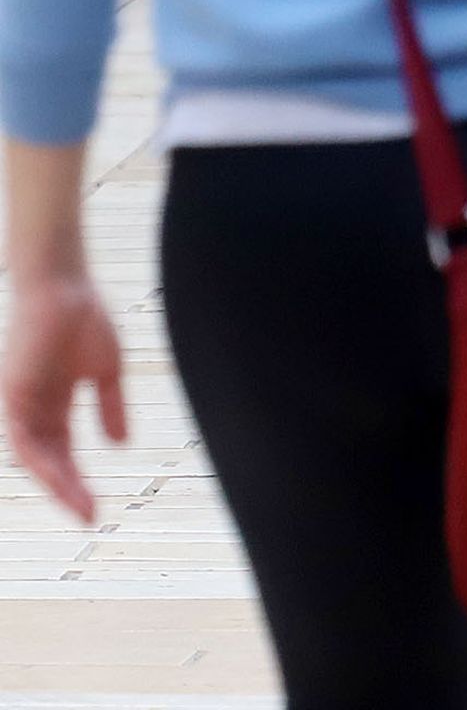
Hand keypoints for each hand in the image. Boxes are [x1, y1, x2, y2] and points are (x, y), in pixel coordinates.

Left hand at [2, 275, 126, 522]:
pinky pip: (22, 439)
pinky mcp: (13, 395)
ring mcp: (21, 404)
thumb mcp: (107, 370)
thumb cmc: (84, 316)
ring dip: (55, 483)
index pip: (62, 455)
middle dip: (68, 491)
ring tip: (80, 504)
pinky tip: (60, 475)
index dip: (77, 483)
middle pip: (48, 462)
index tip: (97, 510)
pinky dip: (40, 460)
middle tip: (90, 516)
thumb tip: (120, 444)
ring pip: (33, 457)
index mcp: (55, 404)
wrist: (65, 284)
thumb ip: (110, 406)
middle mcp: (34, 410)